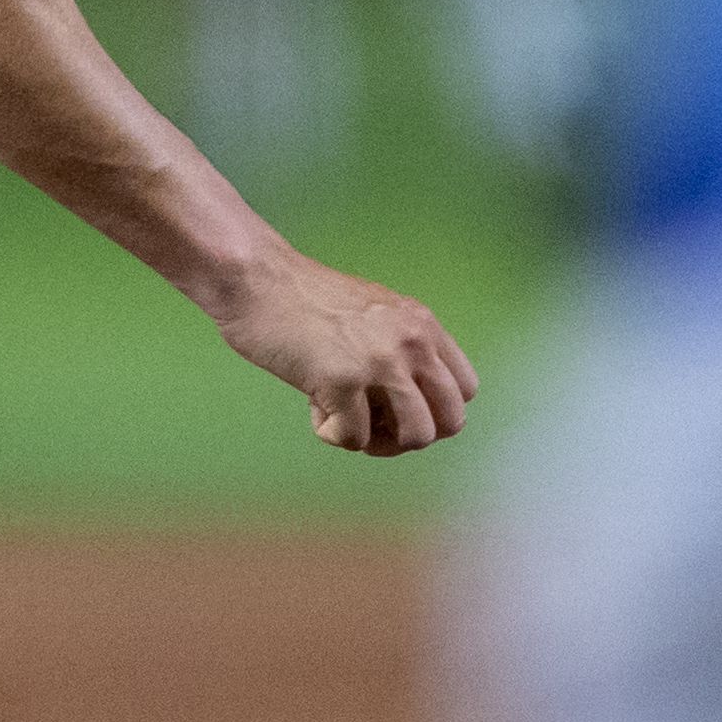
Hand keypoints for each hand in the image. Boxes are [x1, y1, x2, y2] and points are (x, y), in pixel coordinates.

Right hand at [212, 251, 480, 455]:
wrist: (256, 279)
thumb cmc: (304, 301)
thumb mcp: (376, 314)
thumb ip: (401, 350)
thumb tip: (410, 409)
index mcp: (423, 324)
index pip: (464, 390)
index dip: (432, 411)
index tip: (396, 407)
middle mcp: (412, 342)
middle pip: (448, 422)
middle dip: (410, 435)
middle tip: (372, 424)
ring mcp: (380, 361)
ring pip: (415, 437)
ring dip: (378, 441)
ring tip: (345, 418)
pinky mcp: (342, 380)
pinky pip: (355, 439)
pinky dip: (332, 433)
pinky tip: (313, 406)